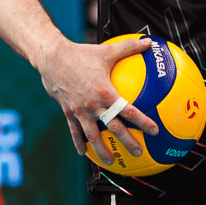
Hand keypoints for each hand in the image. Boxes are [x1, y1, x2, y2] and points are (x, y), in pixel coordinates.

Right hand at [39, 35, 156, 162]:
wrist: (51, 58)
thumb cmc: (81, 54)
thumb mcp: (107, 50)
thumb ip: (129, 47)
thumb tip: (148, 42)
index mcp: (105, 92)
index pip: (128, 110)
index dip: (143, 122)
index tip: (154, 131)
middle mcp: (93, 105)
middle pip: (114, 128)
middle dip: (127, 142)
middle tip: (138, 152)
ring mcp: (79, 111)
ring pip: (93, 136)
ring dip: (102, 151)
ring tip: (111, 162)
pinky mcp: (68, 112)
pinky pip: (75, 131)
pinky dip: (79, 143)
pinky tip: (84, 153)